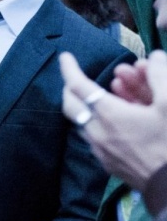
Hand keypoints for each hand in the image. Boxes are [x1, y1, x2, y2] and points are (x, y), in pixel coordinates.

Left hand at [60, 51, 166, 190]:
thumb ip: (160, 77)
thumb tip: (153, 58)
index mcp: (109, 115)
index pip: (78, 85)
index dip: (69, 68)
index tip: (64, 56)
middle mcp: (97, 132)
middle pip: (71, 104)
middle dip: (71, 87)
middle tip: (77, 77)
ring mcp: (101, 150)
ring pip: (84, 121)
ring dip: (90, 104)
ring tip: (111, 93)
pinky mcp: (109, 164)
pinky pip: (96, 137)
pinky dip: (100, 122)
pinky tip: (119, 119)